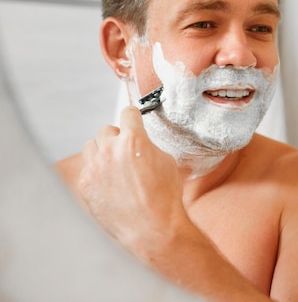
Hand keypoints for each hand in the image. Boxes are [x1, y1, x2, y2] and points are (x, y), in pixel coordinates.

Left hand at [77, 106, 185, 255]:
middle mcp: (110, 150)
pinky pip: (86, 169)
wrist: (152, 228)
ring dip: (102, 151)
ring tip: (114, 165)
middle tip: (126, 149)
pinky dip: (96, 172)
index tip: (133, 119)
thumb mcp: (166, 162)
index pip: (128, 113)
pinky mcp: (85, 184)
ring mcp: (94, 167)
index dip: (133, 117)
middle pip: (106, 130)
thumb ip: (148, 146)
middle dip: (117, 137)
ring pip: (91, 146)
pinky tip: (109, 183)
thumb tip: (140, 144)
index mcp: (134, 140)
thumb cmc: (164, 197)